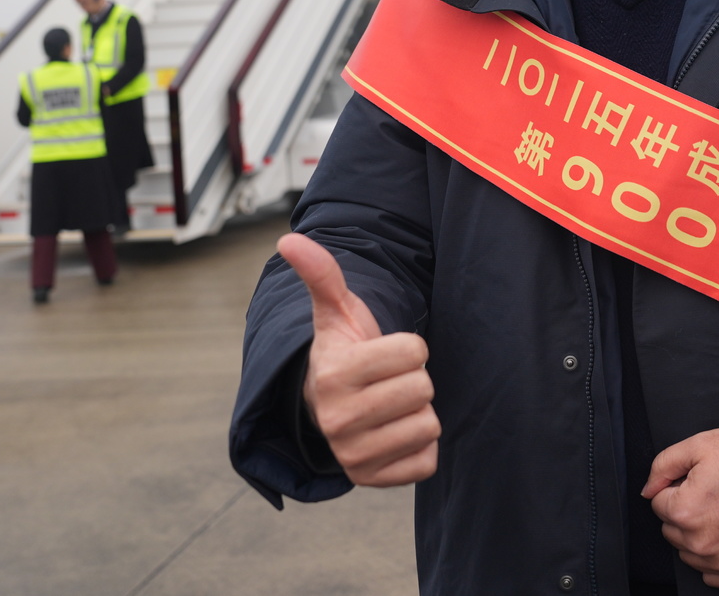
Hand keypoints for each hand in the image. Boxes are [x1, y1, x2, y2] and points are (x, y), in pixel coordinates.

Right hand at [278, 232, 440, 486]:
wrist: (328, 408)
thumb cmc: (343, 352)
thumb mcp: (335, 314)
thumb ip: (322, 275)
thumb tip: (289, 238)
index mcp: (332, 375)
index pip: (414, 350)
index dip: (408, 347)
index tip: (382, 354)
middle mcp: (338, 421)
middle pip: (423, 387)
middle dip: (414, 379)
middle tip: (387, 382)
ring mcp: (354, 457)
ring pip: (428, 424)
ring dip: (417, 412)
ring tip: (389, 406)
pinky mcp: (374, 481)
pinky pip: (428, 459)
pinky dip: (419, 447)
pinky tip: (393, 434)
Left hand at [643, 427, 718, 586]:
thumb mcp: (699, 445)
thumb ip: (662, 466)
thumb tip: (648, 491)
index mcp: (685, 511)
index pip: (658, 504)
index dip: (678, 488)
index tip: (700, 481)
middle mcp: (701, 542)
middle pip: (671, 530)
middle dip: (685, 512)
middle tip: (714, 494)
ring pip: (689, 552)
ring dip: (699, 535)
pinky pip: (711, 574)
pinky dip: (716, 558)